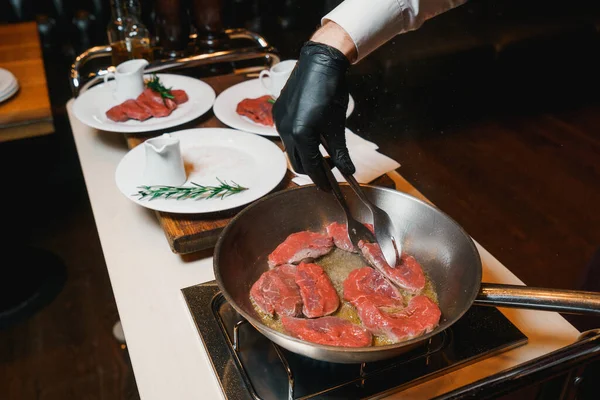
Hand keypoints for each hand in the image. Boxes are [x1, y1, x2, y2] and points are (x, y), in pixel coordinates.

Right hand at [273, 40, 354, 189]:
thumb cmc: (331, 92)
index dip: (320, 181)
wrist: (319, 64)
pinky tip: (311, 135)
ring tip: (321, 153)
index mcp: (302, 135)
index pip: (310, 167)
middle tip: (328, 170)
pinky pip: (286, 134)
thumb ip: (341, 152)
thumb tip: (349, 171)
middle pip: (297, 162)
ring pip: (291, 149)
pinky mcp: (278, 112)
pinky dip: (298, 140)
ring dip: (305, 154)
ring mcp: (279, 121)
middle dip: (312, 170)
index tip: (328, 189)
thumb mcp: (338, 126)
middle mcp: (285, 130)